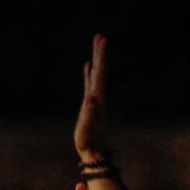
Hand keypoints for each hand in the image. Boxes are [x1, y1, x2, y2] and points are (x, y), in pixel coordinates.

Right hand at [74, 34, 108, 160]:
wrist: (94, 152)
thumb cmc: (88, 141)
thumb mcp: (87, 127)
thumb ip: (90, 112)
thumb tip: (92, 97)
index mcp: (97, 98)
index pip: (100, 73)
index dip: (100, 57)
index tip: (102, 41)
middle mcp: (98, 96)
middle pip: (100, 71)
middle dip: (100, 54)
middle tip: (100, 36)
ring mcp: (94, 99)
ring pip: (96, 75)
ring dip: (96, 60)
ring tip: (96, 45)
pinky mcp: (89, 104)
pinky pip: (89, 83)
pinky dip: (89, 73)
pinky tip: (87, 66)